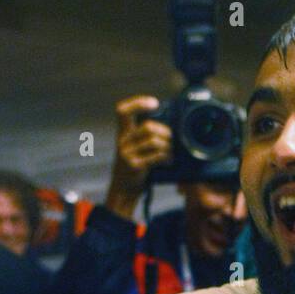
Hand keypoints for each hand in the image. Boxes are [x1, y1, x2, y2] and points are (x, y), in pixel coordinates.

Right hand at [105, 95, 172, 218]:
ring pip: (154, 141)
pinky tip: (169, 160)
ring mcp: (127, 154)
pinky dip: (166, 157)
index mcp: (123, 134)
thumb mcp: (135, 148)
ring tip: (172, 153)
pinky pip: (155, 156)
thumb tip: (171, 128)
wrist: (124, 190)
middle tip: (172, 140)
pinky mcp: (134, 165)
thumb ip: (146, 137)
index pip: (122, 111)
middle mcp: (122, 142)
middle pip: (148, 127)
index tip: (154, 103)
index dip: (137, 103)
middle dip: (165, 132)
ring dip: (168, 146)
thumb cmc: (135, 167)